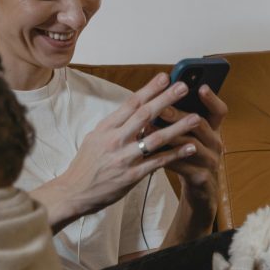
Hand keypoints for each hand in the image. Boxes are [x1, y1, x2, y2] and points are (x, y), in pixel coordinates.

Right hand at [58, 73, 203, 217]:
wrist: (74, 192)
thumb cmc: (85, 165)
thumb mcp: (93, 139)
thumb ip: (113, 127)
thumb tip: (131, 113)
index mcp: (105, 128)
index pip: (130, 103)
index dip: (149, 89)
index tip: (164, 77)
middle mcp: (114, 139)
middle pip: (144, 115)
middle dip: (165, 99)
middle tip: (183, 87)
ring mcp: (124, 157)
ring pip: (155, 139)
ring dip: (177, 127)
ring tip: (196, 117)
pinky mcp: (132, 175)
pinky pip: (158, 162)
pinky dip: (175, 154)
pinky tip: (190, 147)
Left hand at [159, 84, 226, 230]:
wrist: (199, 189)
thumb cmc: (188, 155)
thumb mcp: (188, 135)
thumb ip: (178, 118)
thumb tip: (158, 94)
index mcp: (213, 129)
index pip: (218, 110)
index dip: (212, 99)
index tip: (202, 86)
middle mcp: (216, 142)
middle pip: (200, 124)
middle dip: (179, 115)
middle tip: (161, 108)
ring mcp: (211, 161)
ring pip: (192, 145)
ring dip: (170, 136)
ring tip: (150, 130)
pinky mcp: (201, 177)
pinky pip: (184, 166)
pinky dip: (167, 158)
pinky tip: (152, 153)